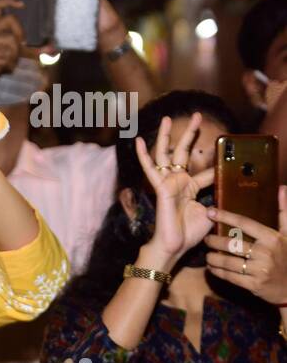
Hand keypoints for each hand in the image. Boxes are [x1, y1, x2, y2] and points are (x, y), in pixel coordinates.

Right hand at [0, 0, 26, 94]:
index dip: (8, 0)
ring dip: (14, 53)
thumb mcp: (5, 53)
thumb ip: (25, 49)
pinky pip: (8, 52)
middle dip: (19, 32)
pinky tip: (4, 68)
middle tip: (22, 44)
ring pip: (11, 39)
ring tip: (8, 62)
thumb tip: (51, 48)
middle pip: (10, 19)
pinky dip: (10, 62)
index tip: (21, 4)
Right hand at [134, 114, 215, 267]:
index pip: (205, 171)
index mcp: (191, 188)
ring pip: (166, 154)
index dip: (216, 165)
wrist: (175, 245)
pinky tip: (138, 140)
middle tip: (197, 116)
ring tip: (168, 119)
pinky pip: (150, 168)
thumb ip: (214, 196)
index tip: (224, 157)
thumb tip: (223, 186)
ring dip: (167, 136)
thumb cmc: (189, 232)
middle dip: (190, 134)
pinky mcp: (160, 187)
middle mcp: (178, 181)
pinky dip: (143, 154)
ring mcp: (168, 182)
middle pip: (183, 152)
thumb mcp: (210, 210)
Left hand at [203, 186, 286, 304]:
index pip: (245, 223)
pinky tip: (212, 268)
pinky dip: (218, 271)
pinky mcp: (253, 285)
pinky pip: (229, 276)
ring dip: (213, 258)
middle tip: (206, 238)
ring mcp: (259, 270)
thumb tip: (282, 188)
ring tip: (207, 254)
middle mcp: (265, 253)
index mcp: (272, 238)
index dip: (226, 216)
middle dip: (214, 241)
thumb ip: (283, 212)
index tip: (210, 211)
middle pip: (231, 243)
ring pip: (227, 261)